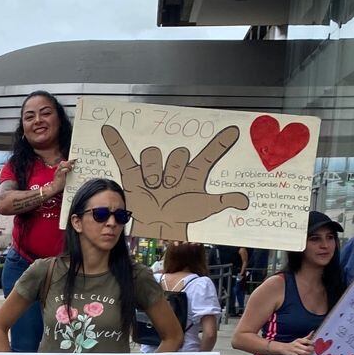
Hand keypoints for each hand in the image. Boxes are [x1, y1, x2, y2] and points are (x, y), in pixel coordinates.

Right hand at [48, 159, 75, 195]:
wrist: (54, 188)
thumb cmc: (60, 183)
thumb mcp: (63, 176)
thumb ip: (67, 172)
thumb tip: (73, 170)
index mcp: (59, 170)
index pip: (63, 163)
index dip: (69, 161)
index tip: (75, 160)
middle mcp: (58, 170)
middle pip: (62, 162)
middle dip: (69, 162)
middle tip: (74, 164)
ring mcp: (58, 172)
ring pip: (62, 164)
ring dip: (68, 165)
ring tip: (71, 169)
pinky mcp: (59, 175)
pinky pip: (63, 170)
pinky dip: (67, 169)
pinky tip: (69, 171)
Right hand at [103, 125, 250, 241]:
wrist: (158, 225)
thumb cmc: (182, 215)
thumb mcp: (204, 208)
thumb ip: (223, 201)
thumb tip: (245, 202)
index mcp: (192, 173)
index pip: (208, 155)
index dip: (221, 143)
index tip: (234, 131)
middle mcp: (173, 166)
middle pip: (176, 154)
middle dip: (174, 171)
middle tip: (171, 187)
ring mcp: (153, 169)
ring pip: (153, 156)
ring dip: (153, 172)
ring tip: (153, 188)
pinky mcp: (134, 174)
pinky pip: (124, 155)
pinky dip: (115, 143)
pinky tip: (108, 129)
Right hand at [280, 336, 314, 354]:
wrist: (283, 348)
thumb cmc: (294, 344)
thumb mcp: (300, 339)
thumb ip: (307, 337)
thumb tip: (313, 331)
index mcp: (299, 340)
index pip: (307, 341)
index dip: (312, 343)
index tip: (314, 345)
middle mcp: (297, 345)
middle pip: (307, 348)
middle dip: (311, 350)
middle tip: (313, 350)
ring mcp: (295, 350)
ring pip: (305, 353)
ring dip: (309, 354)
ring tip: (310, 354)